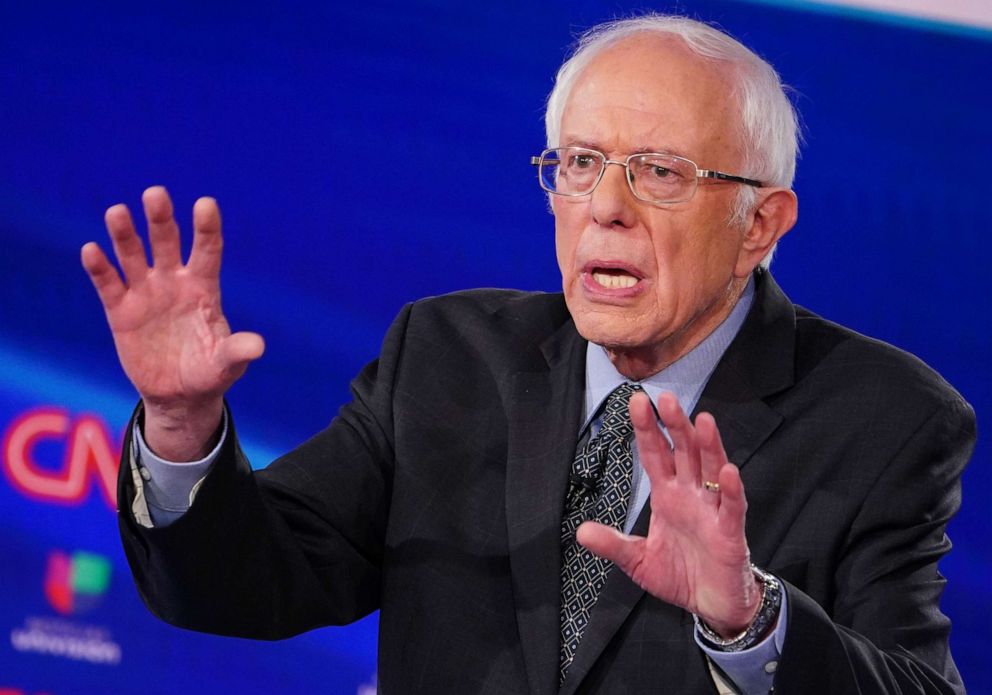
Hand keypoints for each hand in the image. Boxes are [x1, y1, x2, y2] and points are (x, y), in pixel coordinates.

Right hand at [81, 186, 263, 459]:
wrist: (179, 395)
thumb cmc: (210, 372)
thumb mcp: (227, 364)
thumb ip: (237, 351)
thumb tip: (258, 347)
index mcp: (204, 288)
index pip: (207, 251)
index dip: (206, 228)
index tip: (205, 203)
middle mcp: (174, 282)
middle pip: (167, 243)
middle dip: (161, 219)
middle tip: (155, 193)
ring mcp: (146, 293)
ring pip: (133, 256)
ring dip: (125, 235)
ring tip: (117, 212)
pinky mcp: (121, 311)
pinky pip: (108, 285)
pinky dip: (99, 268)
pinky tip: (91, 250)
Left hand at [577, 391, 761, 636]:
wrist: (711, 605)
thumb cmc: (680, 575)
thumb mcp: (637, 560)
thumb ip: (613, 544)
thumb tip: (580, 532)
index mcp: (667, 495)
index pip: (655, 454)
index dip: (647, 429)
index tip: (636, 402)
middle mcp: (690, 495)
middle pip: (684, 452)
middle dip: (675, 425)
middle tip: (665, 397)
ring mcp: (712, 510)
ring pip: (711, 469)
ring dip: (708, 445)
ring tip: (702, 420)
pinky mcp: (730, 532)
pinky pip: (732, 507)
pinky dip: (731, 489)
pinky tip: (727, 471)